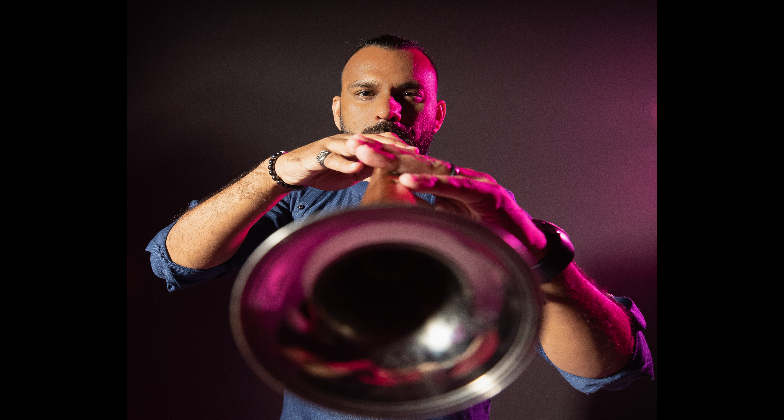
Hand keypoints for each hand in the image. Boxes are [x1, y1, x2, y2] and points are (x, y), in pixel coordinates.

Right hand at [273, 133, 418, 190]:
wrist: (295, 171)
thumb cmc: (326, 171)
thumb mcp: (353, 172)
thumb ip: (371, 170)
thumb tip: (392, 175)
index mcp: (357, 144)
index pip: (383, 142)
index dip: (401, 147)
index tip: (421, 155)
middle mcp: (347, 141)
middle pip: (373, 140)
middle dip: (394, 146)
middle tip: (412, 153)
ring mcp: (332, 146)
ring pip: (354, 146)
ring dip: (371, 149)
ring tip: (388, 155)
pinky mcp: (317, 156)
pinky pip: (332, 159)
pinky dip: (343, 163)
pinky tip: (355, 168)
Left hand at [346, 133, 548, 259]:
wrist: (530, 253)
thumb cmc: (489, 239)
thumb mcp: (450, 225)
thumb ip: (430, 215)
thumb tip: (398, 216)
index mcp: (449, 184)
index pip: (411, 167)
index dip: (384, 158)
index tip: (354, 151)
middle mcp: (461, 178)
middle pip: (417, 162)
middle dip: (383, 152)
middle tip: (353, 143)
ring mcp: (476, 184)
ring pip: (433, 170)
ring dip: (400, 162)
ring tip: (371, 156)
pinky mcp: (489, 197)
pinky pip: (458, 189)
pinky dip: (433, 185)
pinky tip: (409, 181)